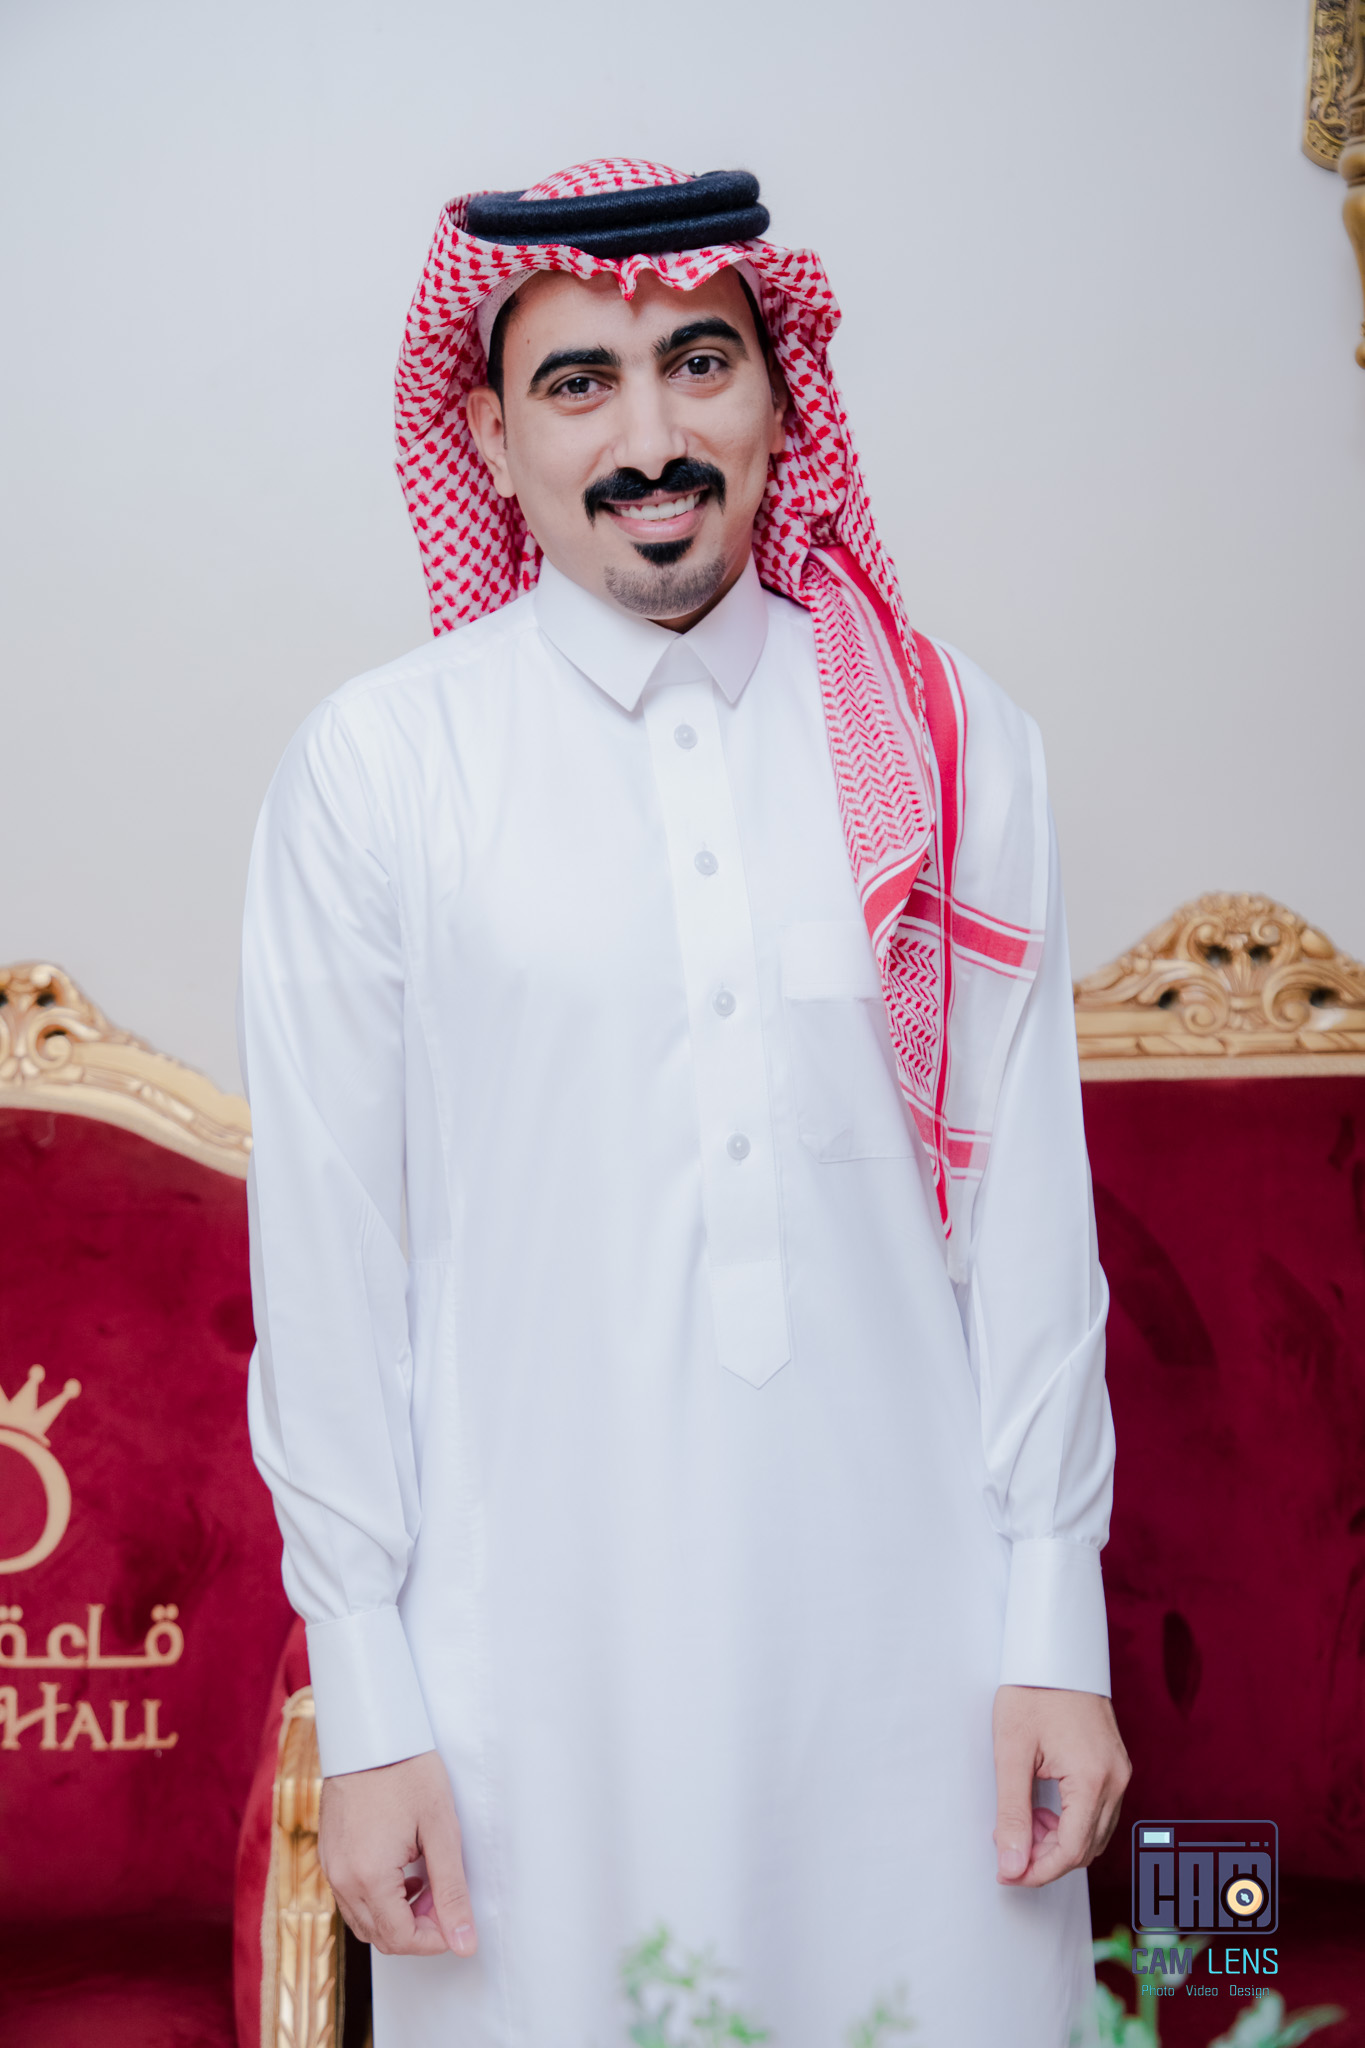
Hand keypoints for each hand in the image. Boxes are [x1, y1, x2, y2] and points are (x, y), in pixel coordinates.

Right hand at [318, 1748, 476, 1956]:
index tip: (455, 1916)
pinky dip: (379, 1898)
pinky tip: (403, 1870)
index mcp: (368, 1877)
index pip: (400, 1939)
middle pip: (380, 1935)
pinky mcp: (328, 1854)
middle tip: (443, 1895)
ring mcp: (331, 1867)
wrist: (371, 1732)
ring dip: (398, 1915)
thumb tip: (464, 1942)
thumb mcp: (441, 1829)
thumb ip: (452, 1891)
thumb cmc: (407, 1771)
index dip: (434, 1938)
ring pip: (364, 1920)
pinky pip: (352, 1897)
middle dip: (418, 1927)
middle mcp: (342, 1879)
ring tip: (426, 1880)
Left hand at [992, 1684, 1130, 1887]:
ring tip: (1021, 1823)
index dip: (1037, 1870)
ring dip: (1058, 1840)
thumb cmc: (1031, 1692)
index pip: (1071, 1851)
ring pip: (1094, 1833)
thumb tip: (1012, 1864)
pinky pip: (1098, 1812)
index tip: (1006, 1872)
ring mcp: (1120, 1772)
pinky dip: (1071, 1821)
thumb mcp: (1012, 1752)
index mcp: (1093, 1779)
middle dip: (1046, 1857)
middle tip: (1007, 1845)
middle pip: (1086, 1847)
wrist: (1055, 1651)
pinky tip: (1042, 1808)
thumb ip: (1012, 1813)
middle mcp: (1116, 1779)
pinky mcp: (1114, 1765)